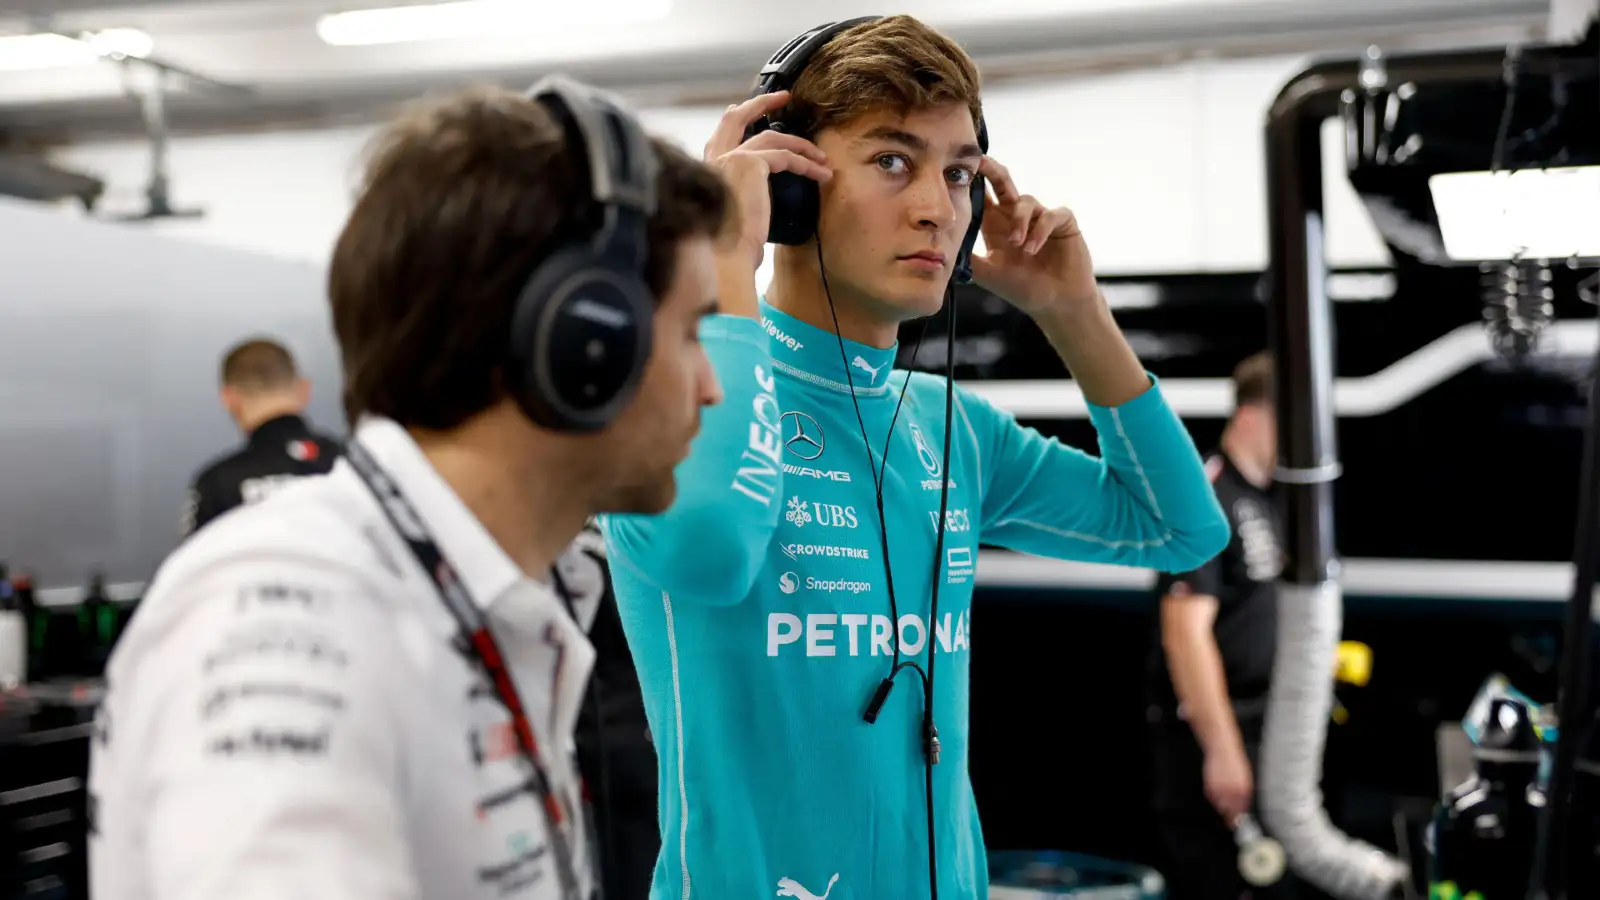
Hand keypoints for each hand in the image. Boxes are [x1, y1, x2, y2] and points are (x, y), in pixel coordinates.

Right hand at [702, 90, 832, 269]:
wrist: (724, 256)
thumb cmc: (728, 247)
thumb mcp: (735, 215)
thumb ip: (742, 195)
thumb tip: (759, 198)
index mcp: (707, 171)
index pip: (721, 136)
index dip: (736, 119)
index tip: (745, 108)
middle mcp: (714, 160)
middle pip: (737, 118)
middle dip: (761, 103)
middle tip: (783, 97)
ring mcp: (730, 158)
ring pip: (772, 138)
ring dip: (801, 146)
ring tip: (821, 156)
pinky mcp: (749, 163)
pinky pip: (786, 157)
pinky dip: (807, 164)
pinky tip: (821, 174)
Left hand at [968, 157, 1099, 317]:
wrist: (1053, 303)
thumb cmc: (1021, 287)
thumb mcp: (987, 272)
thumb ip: (967, 257)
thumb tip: (939, 246)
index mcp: (995, 224)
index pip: (981, 196)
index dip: (972, 183)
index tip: (958, 172)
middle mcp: (1016, 215)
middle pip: (1002, 182)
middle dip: (992, 170)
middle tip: (981, 163)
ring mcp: (1040, 216)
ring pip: (1026, 201)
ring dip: (1020, 222)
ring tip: (1017, 245)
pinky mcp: (1063, 222)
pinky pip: (1050, 215)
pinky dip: (1040, 230)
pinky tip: (1032, 248)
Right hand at [1204, 746, 1254, 825]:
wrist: (1222, 750)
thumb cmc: (1235, 763)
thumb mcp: (1245, 779)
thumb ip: (1244, 794)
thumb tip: (1242, 808)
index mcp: (1244, 790)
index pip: (1242, 810)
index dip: (1239, 818)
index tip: (1236, 823)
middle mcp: (1233, 792)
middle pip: (1230, 811)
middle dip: (1229, 815)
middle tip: (1229, 820)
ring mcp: (1221, 789)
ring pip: (1220, 806)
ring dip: (1221, 804)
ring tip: (1223, 796)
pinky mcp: (1210, 787)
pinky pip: (1211, 798)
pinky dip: (1213, 796)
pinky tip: (1216, 788)